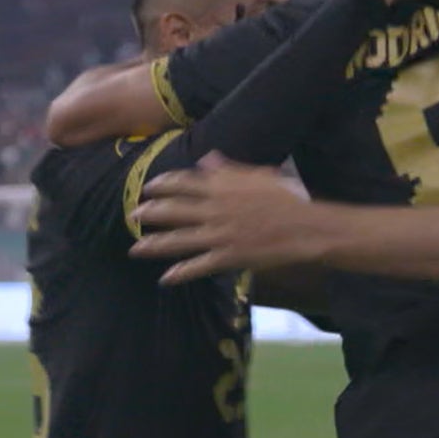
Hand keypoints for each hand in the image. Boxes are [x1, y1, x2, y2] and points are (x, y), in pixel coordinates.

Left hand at [129, 154, 317, 284]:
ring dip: (155, 244)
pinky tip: (165, 279)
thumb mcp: (258, 175)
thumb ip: (228, 170)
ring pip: (179, 240)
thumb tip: (207, 158)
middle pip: (174, 210)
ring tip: (136, 249)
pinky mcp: (228, 257)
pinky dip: (181, 274)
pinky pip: (199, 266)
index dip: (163, 185)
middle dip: (151, 212)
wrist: (305, 226)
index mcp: (223, 187)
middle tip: (133, 215)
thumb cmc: (286, 198)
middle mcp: (216, 210)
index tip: (149, 187)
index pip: (184, 183)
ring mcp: (220, 235)